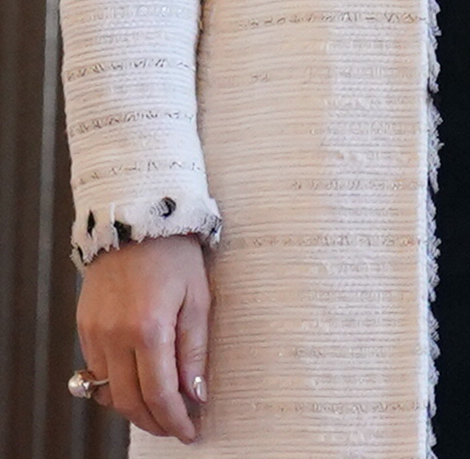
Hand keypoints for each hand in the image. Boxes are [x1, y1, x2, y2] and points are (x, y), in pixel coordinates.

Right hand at [75, 234, 209, 441]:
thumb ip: (195, 350)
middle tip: (177, 428)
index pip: (158, 394)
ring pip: (109, 391)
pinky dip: (117, 386)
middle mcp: (114, 337)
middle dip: (154, 421)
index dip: (174, 419)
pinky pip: (98, 371)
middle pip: (129, 401)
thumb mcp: (199, 299)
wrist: (136, 222)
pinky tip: (138, 385)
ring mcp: (94, 334)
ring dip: (134, 408)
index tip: (190, 432)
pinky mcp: (85, 329)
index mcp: (148, 329)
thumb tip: (196, 393)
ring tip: (161, 411)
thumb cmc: (175, 257)